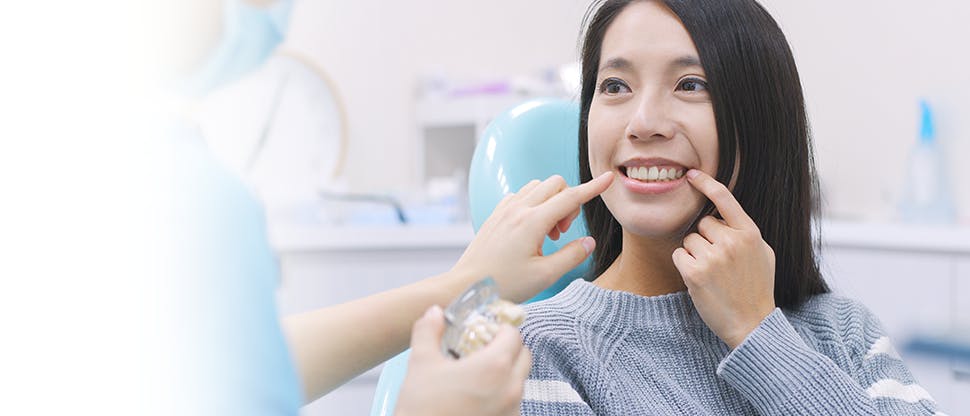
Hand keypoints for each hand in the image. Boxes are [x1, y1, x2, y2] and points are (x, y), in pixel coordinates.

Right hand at [396, 306, 530, 415]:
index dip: (499, 329)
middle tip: (482, 350)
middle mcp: (511, 388)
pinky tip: (477, 399)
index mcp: (495, 366)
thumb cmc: (422, 407)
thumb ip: (429, 331)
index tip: (484, 331)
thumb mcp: (420, 363)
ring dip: (506, 373)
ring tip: (477, 377)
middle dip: (507, 348)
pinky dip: (501, 396)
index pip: (514, 335)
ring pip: (519, 381)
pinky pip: (513, 404)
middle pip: (523, 356)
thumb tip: (434, 312)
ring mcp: (512, 411)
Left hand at [450, 172, 613, 302]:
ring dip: (551, 202)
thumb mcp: (545, 276)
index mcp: (532, 222)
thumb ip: (571, 256)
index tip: (608, 179)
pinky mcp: (495, 215)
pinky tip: (531, 231)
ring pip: (537, 187)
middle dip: (568, 202)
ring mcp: (504, 210)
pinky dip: (534, 205)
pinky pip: (521, 196)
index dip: (593, 188)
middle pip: (555, 184)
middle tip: (562, 233)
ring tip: (547, 233)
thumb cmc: (504, 285)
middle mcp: (517, 209)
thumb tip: (589, 242)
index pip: (571, 197)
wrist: (465, 288)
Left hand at [671, 169, 775, 348]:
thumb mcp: (762, 253)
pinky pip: (679, 255)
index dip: (706, 183)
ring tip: (712, 273)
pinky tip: (700, 280)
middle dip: (705, 239)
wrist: (752, 323)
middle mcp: (732, 241)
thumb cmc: (757, 288)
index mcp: (750, 233)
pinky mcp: (695, 272)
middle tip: (718, 262)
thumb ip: (745, 232)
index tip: (691, 174)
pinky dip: (685, 266)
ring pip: (688, 240)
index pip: (725, 199)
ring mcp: (713, 257)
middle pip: (702, 224)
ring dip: (694, 254)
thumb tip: (725, 215)